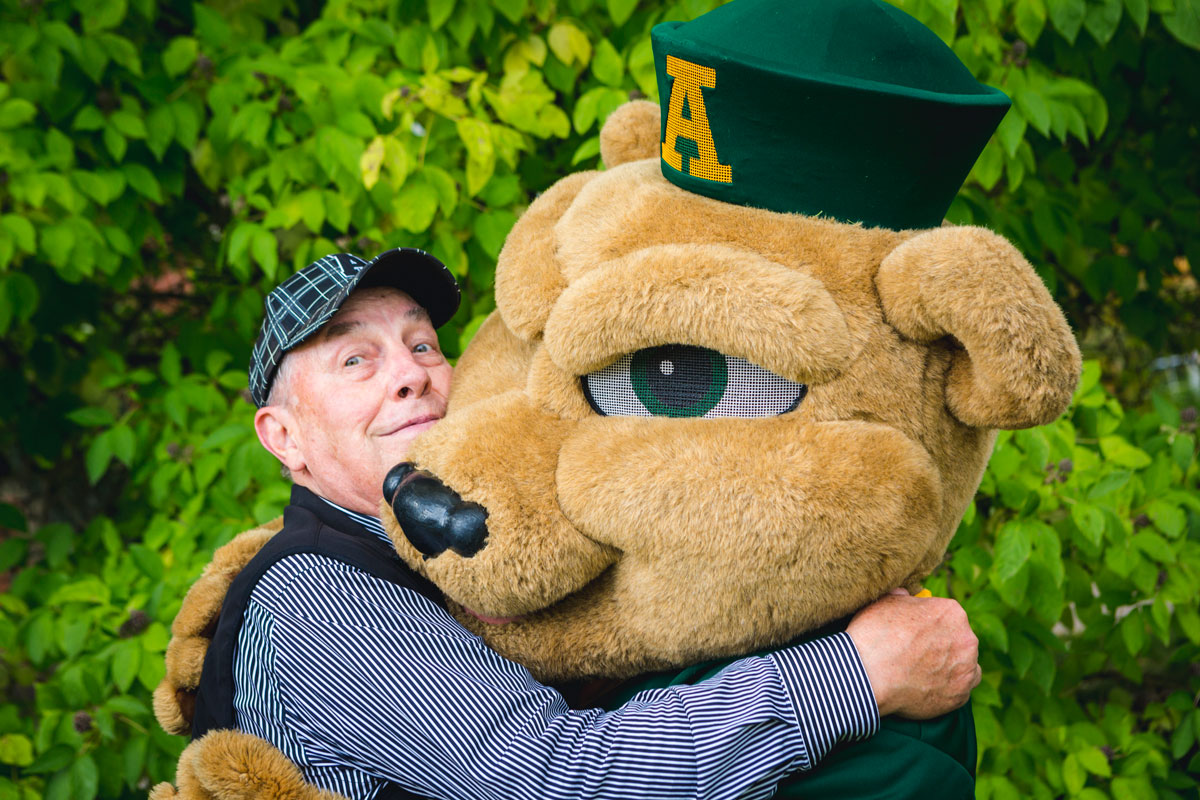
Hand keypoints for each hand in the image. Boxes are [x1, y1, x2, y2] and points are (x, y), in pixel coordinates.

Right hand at [846, 588, 980, 718]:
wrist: (868, 675)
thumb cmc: (875, 635)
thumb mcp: (885, 602)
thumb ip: (903, 597)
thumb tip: (904, 595)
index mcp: (952, 612)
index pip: (946, 616)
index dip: (929, 624)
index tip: (915, 633)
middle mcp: (967, 640)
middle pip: (959, 641)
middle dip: (942, 646)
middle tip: (917, 654)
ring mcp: (966, 670)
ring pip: (963, 667)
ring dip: (949, 668)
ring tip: (923, 674)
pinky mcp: (960, 696)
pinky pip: (958, 692)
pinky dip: (946, 690)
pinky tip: (925, 689)